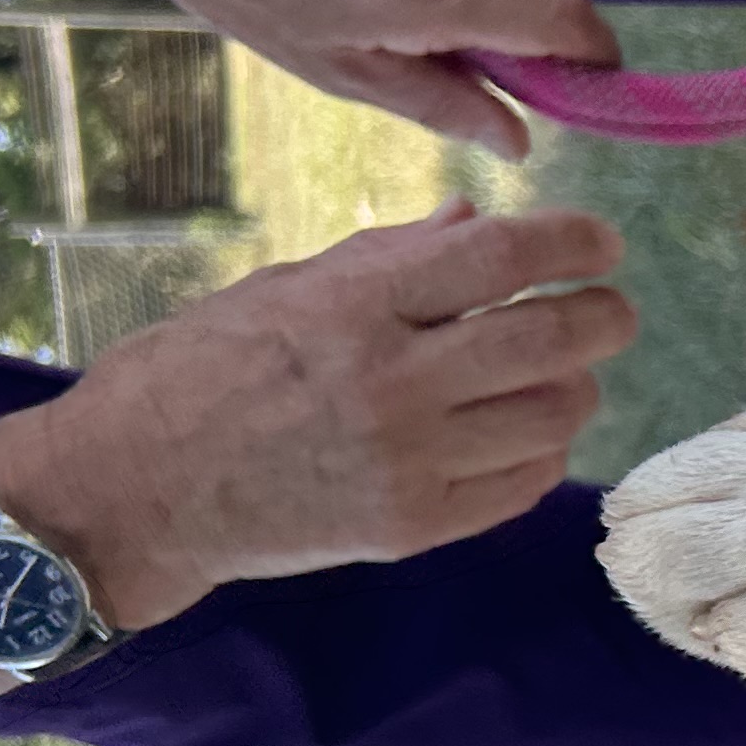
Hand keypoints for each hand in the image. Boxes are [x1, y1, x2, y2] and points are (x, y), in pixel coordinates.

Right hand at [0, 201, 636, 631]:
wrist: (132, 492)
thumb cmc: (197, 372)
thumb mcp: (281, 288)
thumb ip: (388, 257)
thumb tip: (477, 219)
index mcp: (352, 306)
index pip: (501, 258)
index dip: (572, 242)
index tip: (604, 243)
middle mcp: (389, 382)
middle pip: (548, 341)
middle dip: (604, 319)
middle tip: (614, 312)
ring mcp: (404, 461)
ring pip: (550, 417)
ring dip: (576, 388)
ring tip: (563, 375)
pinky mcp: (410, 526)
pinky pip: (521, 484)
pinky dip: (542, 451)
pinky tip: (525, 433)